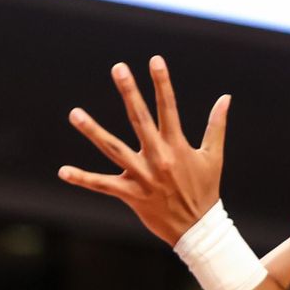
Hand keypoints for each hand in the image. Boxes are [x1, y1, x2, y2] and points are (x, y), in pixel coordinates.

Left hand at [58, 56, 229, 244]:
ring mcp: (142, 176)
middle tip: (118, 68)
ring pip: (113, 150)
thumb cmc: (205, 190)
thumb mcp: (213, 157)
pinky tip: (63, 171)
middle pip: (140, 120)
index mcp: (177, 147)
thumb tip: (225, 98)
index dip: (162, 84)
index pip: (169, 109)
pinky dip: (83, 179)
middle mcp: (158, 158)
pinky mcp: (130, 194)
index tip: (155, 60)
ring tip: (75, 113)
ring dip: (93, 131)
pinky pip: (102, 185)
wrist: (198, 229)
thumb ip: (216, 126)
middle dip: (130, 92)